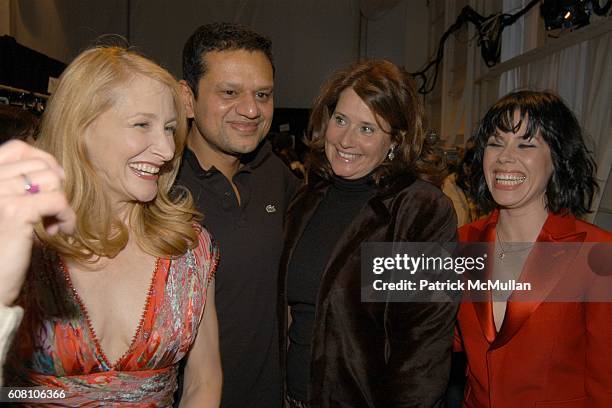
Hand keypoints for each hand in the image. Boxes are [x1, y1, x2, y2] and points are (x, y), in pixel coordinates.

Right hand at [0, 140, 75, 305]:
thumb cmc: (0, 248)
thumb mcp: (7, 209)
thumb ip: (19, 187)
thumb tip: (55, 172)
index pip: (17, 147)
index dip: (42, 159)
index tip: (54, 182)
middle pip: (40, 164)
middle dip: (55, 188)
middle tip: (52, 213)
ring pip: (52, 179)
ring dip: (61, 204)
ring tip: (52, 226)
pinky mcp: (15, 211)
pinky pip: (58, 201)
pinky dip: (67, 217)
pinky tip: (60, 233)